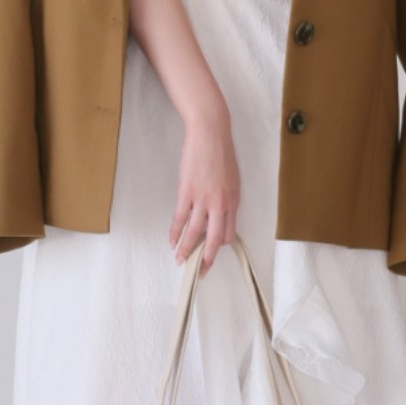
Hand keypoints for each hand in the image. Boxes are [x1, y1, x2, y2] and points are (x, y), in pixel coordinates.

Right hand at [170, 108, 240, 277]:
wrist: (211, 133)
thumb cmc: (222, 153)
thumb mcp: (232, 179)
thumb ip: (227, 198)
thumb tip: (220, 214)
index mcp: (234, 201)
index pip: (229, 233)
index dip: (219, 245)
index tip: (211, 251)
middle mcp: (221, 204)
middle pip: (214, 239)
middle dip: (206, 259)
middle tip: (200, 271)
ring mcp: (204, 199)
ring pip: (194, 233)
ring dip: (186, 249)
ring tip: (180, 260)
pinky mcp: (187, 192)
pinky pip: (180, 219)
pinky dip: (174, 232)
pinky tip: (171, 241)